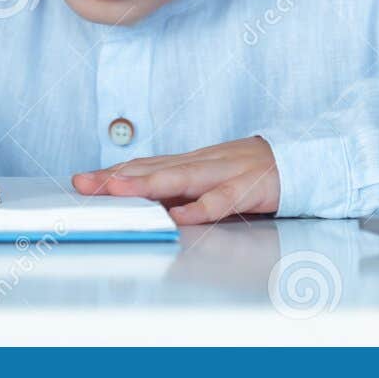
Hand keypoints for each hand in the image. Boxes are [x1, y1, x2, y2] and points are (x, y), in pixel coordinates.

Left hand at [71, 136, 279, 224]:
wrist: (297, 161)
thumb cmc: (247, 172)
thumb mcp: (208, 179)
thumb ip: (178, 190)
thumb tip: (139, 202)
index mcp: (190, 163)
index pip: (145, 165)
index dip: (112, 172)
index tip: (81, 181)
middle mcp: (201, 163)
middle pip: (154, 168)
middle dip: (117, 177)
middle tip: (85, 184)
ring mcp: (224, 172)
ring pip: (181, 178)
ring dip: (147, 184)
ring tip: (118, 189)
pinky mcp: (248, 187)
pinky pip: (222, 199)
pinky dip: (201, 207)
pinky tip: (181, 216)